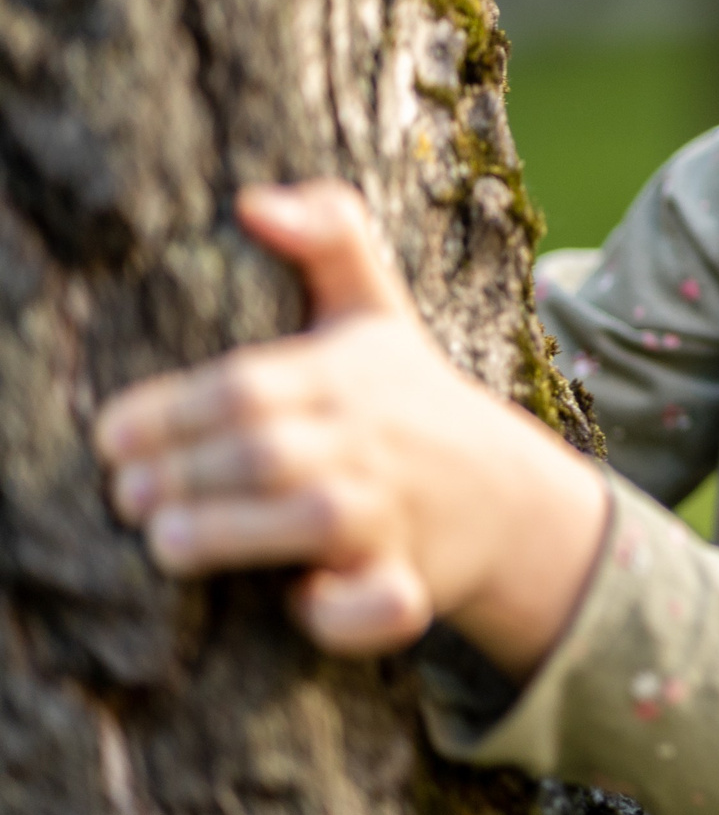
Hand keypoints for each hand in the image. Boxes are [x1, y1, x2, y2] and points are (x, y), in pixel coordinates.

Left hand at [94, 180, 607, 676]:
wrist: (510, 498)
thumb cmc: (413, 402)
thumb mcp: (378, 311)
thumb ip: (328, 238)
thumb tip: (251, 202)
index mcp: (346, 380)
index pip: (247, 385)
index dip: (172, 409)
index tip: (111, 434)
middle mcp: (369, 446)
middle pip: (268, 452)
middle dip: (188, 473)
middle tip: (126, 495)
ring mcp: (394, 518)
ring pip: (317, 522)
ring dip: (236, 532)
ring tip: (169, 540)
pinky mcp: (413, 585)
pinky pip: (385, 604)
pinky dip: (350, 612)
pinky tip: (307, 603)